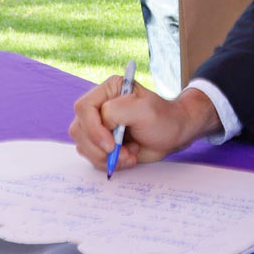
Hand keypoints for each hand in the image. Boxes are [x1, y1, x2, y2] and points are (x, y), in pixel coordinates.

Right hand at [69, 79, 220, 169]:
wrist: (174, 134)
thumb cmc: (164, 118)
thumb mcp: (144, 109)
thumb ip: (116, 111)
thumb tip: (101, 125)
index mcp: (108, 90)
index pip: (83, 108)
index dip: (93, 129)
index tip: (111, 144)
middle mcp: (98, 107)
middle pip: (79, 130)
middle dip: (101, 148)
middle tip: (126, 153)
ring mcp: (98, 126)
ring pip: (84, 146)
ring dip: (107, 157)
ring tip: (130, 154)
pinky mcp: (101, 143)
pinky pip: (93, 157)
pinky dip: (110, 162)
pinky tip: (128, 157)